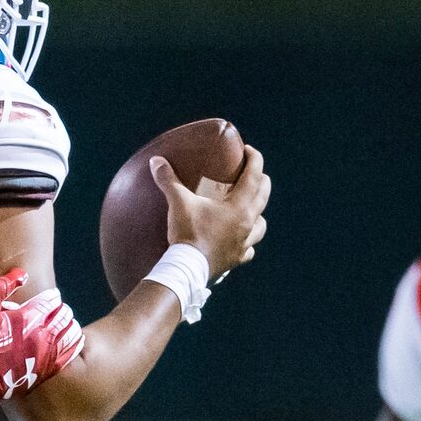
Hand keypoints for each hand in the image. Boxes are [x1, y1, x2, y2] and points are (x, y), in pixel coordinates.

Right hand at [0, 275, 84, 407]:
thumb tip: (21, 274)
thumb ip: (0, 287)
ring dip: (70, 327)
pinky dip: (74, 346)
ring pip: (69, 337)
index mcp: (26, 318)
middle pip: (63, 318)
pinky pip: (67, 357)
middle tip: (60, 309)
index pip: (50, 301)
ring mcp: (43, 357)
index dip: (52, 296)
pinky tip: (76, 342)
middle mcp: (40, 336)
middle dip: (62, 311)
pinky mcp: (42, 374)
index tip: (51, 295)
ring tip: (69, 323)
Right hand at [151, 145, 270, 274]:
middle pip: (263, 196)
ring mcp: (244, 243)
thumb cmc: (187, 234)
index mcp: (239, 206)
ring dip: (258, 213)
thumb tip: (156, 161)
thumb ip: (169, 180)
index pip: (255, 175)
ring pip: (261, 225)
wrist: (187, 269)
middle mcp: (248, 223)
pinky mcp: (236, 259)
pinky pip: (249, 249)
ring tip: (248, 209)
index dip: (254, 159)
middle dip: (261, 180)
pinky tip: (239, 241)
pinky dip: (246, 242)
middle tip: (250, 173)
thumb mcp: (178, 203)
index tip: (248, 151)